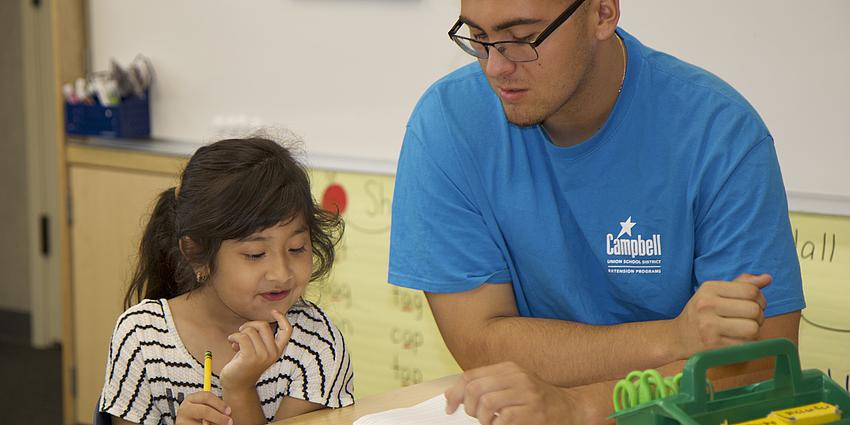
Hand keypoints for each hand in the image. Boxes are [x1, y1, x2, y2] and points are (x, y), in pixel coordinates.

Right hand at [175, 391, 231, 424]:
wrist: (186, 424)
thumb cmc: (200, 415)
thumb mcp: (204, 406)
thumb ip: (213, 407)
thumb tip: (226, 414)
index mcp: (191, 398)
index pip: (207, 397)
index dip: (220, 404)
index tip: (229, 411)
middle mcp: (185, 408)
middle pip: (205, 411)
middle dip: (219, 417)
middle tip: (229, 422)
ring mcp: (182, 420)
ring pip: (204, 423)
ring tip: (216, 424)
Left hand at [220, 309, 292, 389]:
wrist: (237, 385)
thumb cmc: (245, 365)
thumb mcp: (257, 350)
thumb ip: (259, 338)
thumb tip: (251, 325)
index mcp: (277, 350)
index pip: (287, 331)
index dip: (282, 318)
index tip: (274, 311)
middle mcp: (273, 353)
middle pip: (264, 326)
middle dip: (250, 324)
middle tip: (242, 331)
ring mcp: (262, 355)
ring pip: (250, 331)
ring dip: (239, 332)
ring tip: (235, 340)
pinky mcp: (250, 357)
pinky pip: (242, 337)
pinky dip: (234, 336)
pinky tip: (231, 341)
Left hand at [444, 362, 573, 424]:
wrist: (571, 409)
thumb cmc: (537, 401)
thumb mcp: (512, 386)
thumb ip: (484, 386)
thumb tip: (450, 394)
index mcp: (508, 368)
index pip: (470, 376)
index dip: (455, 393)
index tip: (450, 408)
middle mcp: (517, 377)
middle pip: (474, 389)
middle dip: (468, 408)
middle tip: (476, 417)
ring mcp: (525, 394)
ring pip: (485, 403)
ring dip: (482, 419)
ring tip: (491, 423)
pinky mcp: (531, 413)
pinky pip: (501, 420)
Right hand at [674, 273, 769, 357]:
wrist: (678, 336)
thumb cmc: (702, 312)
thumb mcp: (716, 292)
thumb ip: (742, 284)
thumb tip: (768, 278)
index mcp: (709, 288)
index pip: (751, 291)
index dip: (760, 298)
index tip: (754, 304)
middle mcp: (707, 305)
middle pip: (754, 310)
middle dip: (759, 315)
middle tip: (750, 318)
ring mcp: (709, 326)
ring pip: (753, 329)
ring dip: (754, 330)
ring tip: (744, 329)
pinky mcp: (713, 345)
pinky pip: (746, 345)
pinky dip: (747, 343)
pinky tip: (737, 339)